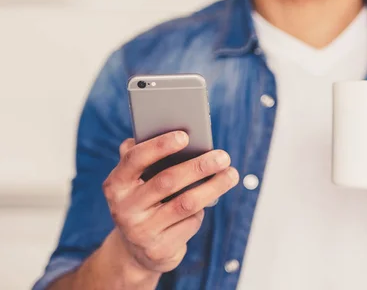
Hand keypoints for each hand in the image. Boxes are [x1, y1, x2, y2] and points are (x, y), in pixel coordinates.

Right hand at [102, 131, 238, 273]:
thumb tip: (179, 135)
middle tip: (223, 157)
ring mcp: (140, 231)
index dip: (159, 146)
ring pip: (185, 203)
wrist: (137, 251)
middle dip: (199, 166)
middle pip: (167, 181)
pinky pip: (190, 223)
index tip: (185, 136)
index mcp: (116, 184)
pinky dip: (203, 210)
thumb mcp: (138, 183)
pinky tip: (209, 201)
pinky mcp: (159, 248)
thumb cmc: (145, 202)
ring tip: (231, 174)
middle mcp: (124, 208)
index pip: (135, 159)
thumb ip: (148, 159)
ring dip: (213, 187)